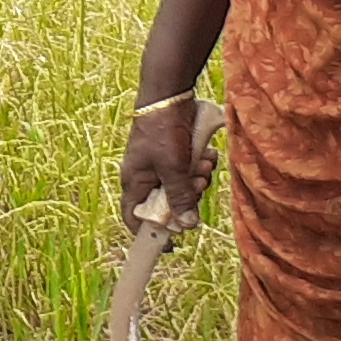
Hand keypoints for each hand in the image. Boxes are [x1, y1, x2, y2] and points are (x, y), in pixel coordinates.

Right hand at [116, 98, 219, 235]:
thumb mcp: (173, 168)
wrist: (169, 94)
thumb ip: (180, 198)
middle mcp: (146, 175)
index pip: (135, 217)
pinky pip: (190, 168)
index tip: (172, 245)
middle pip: (167, 202)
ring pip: (183, 185)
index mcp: (134, 182)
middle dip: (188, 195)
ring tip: (203, 161)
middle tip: (199, 183)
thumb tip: (187, 226)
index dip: (151, 233)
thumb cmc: (162, 130)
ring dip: (198, 177)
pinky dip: (200, 163)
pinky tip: (206, 152)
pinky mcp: (175, 152)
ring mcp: (161, 163)